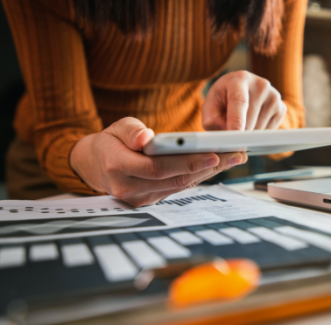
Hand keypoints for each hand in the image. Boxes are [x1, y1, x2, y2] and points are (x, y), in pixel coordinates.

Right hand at [69, 117, 247, 206]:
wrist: (94, 165)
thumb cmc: (110, 141)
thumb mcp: (116, 128)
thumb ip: (131, 131)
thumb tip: (146, 138)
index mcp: (117, 167)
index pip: (158, 167)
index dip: (187, 162)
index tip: (214, 154)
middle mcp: (128, 189)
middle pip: (175, 179)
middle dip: (209, 167)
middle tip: (236, 154)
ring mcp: (139, 200)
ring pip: (180, 186)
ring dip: (209, 173)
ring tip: (233, 158)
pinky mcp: (149, 203)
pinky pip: (177, 189)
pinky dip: (198, 177)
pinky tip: (217, 166)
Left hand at [202, 70, 286, 130]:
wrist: (241, 91)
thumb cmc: (223, 99)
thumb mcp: (210, 106)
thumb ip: (211, 120)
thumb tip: (226, 133)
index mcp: (239, 79)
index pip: (239, 101)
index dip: (237, 120)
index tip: (234, 136)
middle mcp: (260, 85)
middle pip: (249, 121)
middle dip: (238, 135)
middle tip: (228, 131)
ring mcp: (274, 96)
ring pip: (260, 130)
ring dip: (248, 135)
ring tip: (241, 122)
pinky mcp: (281, 108)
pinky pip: (269, 132)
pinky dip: (259, 134)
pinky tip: (253, 122)